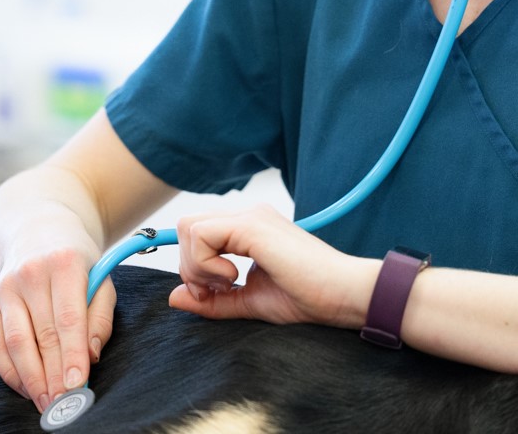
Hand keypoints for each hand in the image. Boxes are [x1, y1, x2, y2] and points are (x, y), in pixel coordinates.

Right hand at [0, 244, 114, 414]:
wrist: (38, 232)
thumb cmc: (76, 262)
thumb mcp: (101, 277)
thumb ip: (99, 316)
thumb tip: (90, 355)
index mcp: (64, 263)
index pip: (67, 317)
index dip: (72, 354)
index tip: (77, 384)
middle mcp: (30, 274)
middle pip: (41, 335)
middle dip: (53, 375)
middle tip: (65, 404)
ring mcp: (5, 288)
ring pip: (14, 343)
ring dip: (30, 379)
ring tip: (46, 403)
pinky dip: (10, 372)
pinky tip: (26, 387)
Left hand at [168, 205, 371, 327]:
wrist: (343, 294)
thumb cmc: (308, 297)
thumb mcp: (250, 302)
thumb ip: (213, 300)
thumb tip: (174, 296)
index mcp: (249, 229)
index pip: (197, 234)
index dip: (192, 265)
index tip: (208, 293)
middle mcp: (248, 216)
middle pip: (187, 227)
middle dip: (190, 265)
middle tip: (217, 290)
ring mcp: (250, 217)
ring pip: (189, 228)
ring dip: (198, 265)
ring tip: (229, 284)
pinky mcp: (252, 225)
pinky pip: (201, 235)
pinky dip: (207, 263)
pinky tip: (234, 278)